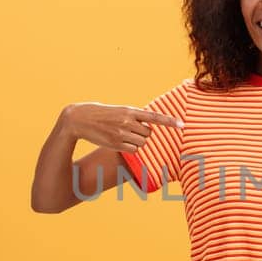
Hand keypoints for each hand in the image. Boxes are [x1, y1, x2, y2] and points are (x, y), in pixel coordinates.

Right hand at [58, 102, 182, 152]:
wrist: (79, 119)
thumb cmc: (100, 114)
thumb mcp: (118, 111)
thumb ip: (133, 117)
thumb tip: (148, 127)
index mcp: (129, 110)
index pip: (154, 116)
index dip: (169, 121)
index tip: (182, 125)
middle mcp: (127, 122)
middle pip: (148, 133)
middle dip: (143, 133)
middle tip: (130, 130)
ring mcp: (122, 134)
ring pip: (142, 143)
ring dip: (137, 141)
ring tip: (122, 135)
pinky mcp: (116, 144)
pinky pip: (133, 150)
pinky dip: (130, 148)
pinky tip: (118, 142)